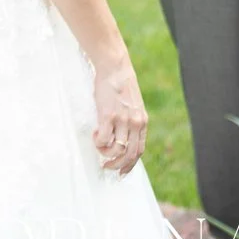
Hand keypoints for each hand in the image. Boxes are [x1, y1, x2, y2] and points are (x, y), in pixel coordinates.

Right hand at [92, 53, 147, 175]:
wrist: (115, 67)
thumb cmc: (121, 85)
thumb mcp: (133, 105)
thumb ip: (131, 120)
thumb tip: (124, 137)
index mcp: (142, 121)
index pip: (139, 150)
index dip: (130, 164)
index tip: (121, 171)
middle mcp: (135, 123)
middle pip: (130, 155)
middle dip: (117, 166)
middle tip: (107, 166)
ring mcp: (123, 120)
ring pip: (117, 151)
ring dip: (106, 155)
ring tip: (99, 147)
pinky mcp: (109, 116)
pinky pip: (104, 140)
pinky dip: (98, 143)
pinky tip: (95, 133)